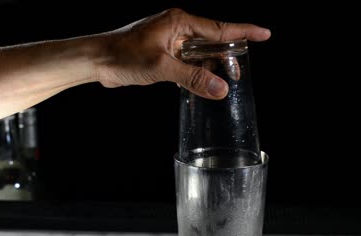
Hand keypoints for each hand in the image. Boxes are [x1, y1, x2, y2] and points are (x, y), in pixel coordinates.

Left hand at [94, 8, 270, 98]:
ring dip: (210, 67)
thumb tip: (221, 88)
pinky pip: (188, 61)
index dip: (244, 32)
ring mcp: (170, 40)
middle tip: (238, 74)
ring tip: (222, 82)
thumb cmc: (122, 57)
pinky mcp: (163, 52)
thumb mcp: (161, 68)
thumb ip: (193, 78)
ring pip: (200, 53)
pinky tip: (201, 83)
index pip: (219, 28)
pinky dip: (196, 71)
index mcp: (179, 22)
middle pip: (212, 41)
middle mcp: (177, 27)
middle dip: (227, 56)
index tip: (264, 34)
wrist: (96, 60)